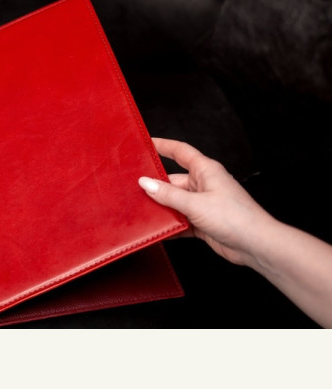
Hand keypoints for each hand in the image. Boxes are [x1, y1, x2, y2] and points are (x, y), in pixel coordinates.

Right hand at [138, 138, 275, 266]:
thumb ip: (168, 194)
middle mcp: (204, 185)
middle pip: (173, 181)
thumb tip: (145, 183)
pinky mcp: (203, 222)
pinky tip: (157, 230)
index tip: (146, 143)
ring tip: (141, 212)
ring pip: (175, 202)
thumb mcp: (195, 204)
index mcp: (206, 171)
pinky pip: (180, 220)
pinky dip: (170, 225)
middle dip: (155, 187)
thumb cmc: (235, 217)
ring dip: (161, 208)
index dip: (163, 145)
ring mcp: (203, 204)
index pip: (180, 152)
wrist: (255, 245)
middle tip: (133, 191)